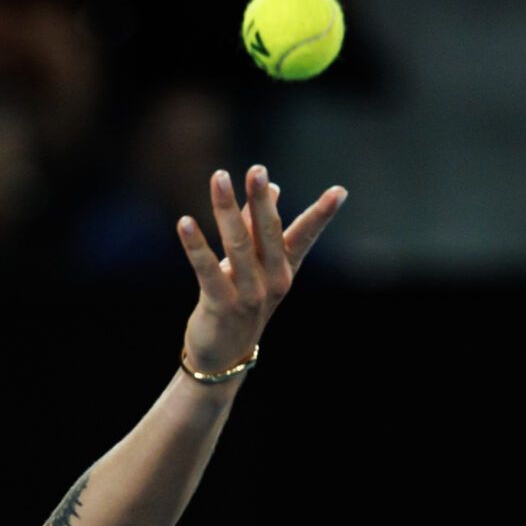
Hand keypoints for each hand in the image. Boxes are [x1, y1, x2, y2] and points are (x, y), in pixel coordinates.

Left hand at [176, 165, 346, 369]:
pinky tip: (185, 222)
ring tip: (219, 178)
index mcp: (285, 268)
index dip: (322, 214)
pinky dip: (195, 246)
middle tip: (257, 169)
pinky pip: (207, 271)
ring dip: (226, 209)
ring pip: (237, 245)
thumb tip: (273, 187)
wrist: (224, 356)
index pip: (305, 235)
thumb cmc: (240, 302)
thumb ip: (259, 226)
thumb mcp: (254, 265)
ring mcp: (250, 295)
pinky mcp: (223, 306)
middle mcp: (273, 281)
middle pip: (269, 233)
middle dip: (262, 199)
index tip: (340, 191)